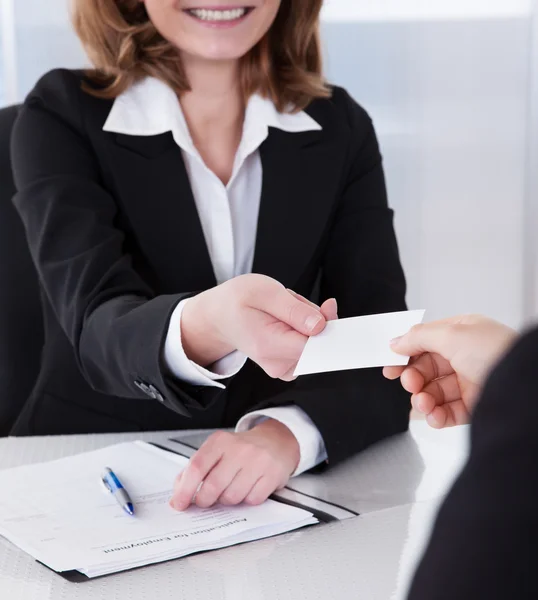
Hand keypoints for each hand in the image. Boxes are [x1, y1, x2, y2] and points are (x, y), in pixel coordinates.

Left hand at [169, 419, 299, 510]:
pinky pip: (252, 500)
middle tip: (206, 500)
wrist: (275, 442)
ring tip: (231, 489)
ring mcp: (257, 462)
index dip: (185, 489)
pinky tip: (248, 488)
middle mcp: (239, 449)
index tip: (179, 503)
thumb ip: (195, 469)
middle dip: (205, 500)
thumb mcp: (216, 450)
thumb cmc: (241, 450)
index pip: (197, 467)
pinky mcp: (272, 475)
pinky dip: (247, 500)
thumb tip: (178, 494)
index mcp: (220, 441)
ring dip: (227, 500)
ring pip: (232, 497)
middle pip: (213, 486)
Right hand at [181, 274, 337, 380]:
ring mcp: (283, 368)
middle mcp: (277, 364)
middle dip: (314, 318)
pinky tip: (287, 319)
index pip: (315, 347)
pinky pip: (310, 345)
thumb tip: (320, 325)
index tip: (327, 308)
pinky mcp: (288, 365)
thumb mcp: (263, 291)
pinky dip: (304, 329)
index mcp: (269, 345)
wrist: (220, 316)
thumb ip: (293, 309)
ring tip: (284, 310)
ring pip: (316, 342)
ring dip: (308, 322)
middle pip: (319, 344)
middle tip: (291, 303)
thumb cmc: (237, 301)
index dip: (328, 326)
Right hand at [383, 315, 516, 427]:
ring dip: (423, 400)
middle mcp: (465, 357)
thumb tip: (395, 342)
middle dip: (413, 379)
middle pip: (426, 370)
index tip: (390, 367)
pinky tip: (434, 416)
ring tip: (424, 403)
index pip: (425, 343)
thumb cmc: (497, 351)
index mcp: (461, 333)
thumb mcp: (451, 334)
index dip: (405, 355)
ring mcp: (470, 382)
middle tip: (410, 383)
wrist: (525, 385)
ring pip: (434, 393)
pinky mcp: (476, 406)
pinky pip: (448, 413)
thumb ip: (418, 336)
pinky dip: (437, 416)